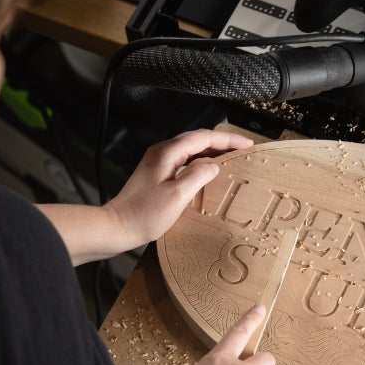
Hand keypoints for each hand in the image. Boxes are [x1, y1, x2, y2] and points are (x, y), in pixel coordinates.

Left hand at [104, 128, 253, 249]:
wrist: (118, 226)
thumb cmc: (144, 214)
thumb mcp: (178, 196)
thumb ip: (198, 176)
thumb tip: (213, 166)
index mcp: (168, 153)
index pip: (204, 138)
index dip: (227, 139)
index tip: (246, 144)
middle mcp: (162, 152)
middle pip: (198, 139)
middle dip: (222, 142)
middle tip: (243, 149)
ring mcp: (158, 161)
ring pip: (191, 149)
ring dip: (212, 151)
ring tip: (231, 157)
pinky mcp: (157, 172)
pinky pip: (185, 160)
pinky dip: (201, 161)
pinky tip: (209, 170)